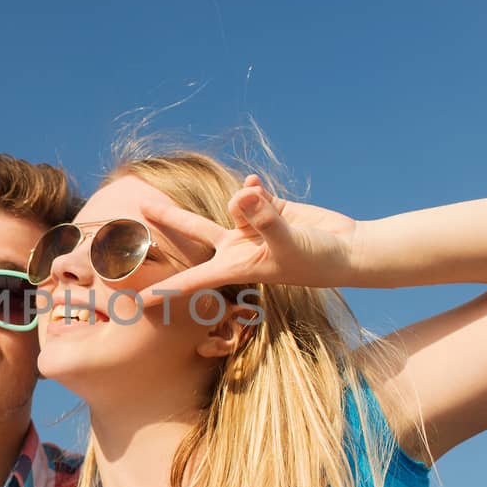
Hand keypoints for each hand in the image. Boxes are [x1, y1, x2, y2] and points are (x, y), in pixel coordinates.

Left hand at [138, 174, 357, 301]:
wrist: (347, 250)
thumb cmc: (318, 259)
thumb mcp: (289, 242)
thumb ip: (264, 219)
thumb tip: (241, 192)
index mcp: (236, 266)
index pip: (193, 280)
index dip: (165, 290)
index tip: (139, 301)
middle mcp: (238, 248)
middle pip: (193, 230)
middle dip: (168, 217)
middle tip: (139, 204)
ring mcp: (252, 228)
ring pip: (230, 204)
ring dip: (243, 199)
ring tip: (261, 200)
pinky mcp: (268, 210)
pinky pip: (252, 192)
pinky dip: (256, 189)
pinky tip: (259, 185)